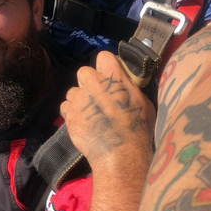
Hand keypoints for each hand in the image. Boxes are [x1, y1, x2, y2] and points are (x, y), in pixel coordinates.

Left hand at [60, 51, 155, 172]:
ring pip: (73, 91)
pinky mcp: (68, 113)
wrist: (120, 155)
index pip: (103, 56)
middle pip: (83, 71)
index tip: (109, 75)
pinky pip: (66, 106)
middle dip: (89, 82)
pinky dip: (72, 112)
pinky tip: (82, 122)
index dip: (105, 65)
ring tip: (90, 113)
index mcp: (115, 78)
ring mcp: (79, 98)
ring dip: (80, 99)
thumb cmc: (138, 131)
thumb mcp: (144, 104)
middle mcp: (94, 84)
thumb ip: (130, 89)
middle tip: (97, 96)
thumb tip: (126, 84)